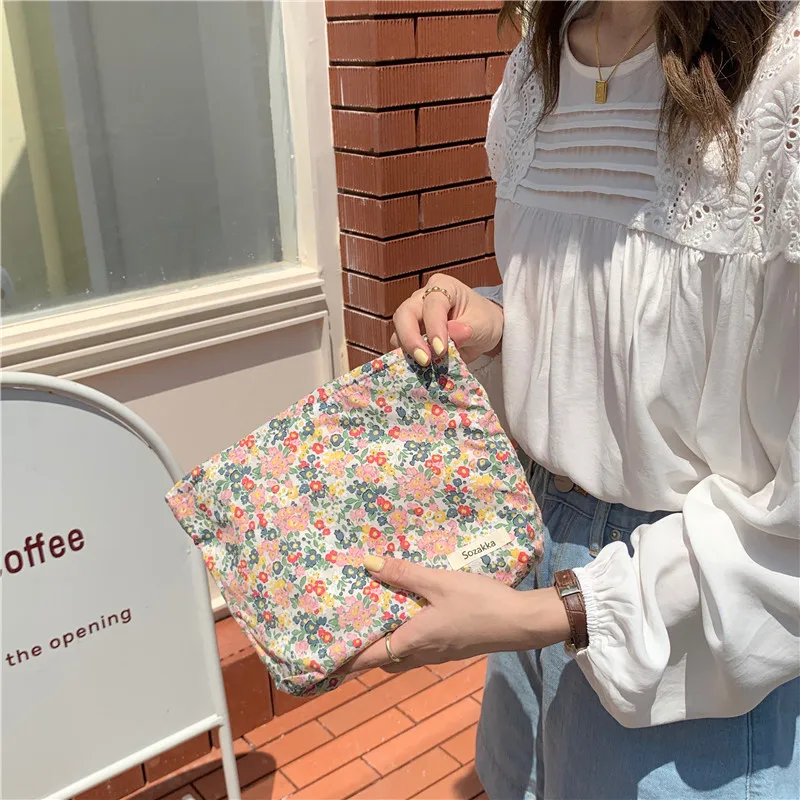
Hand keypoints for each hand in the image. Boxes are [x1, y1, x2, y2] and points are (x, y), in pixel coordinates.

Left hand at [338, 556, 570, 675]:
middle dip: (363, 653)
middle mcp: (422, 653)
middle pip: (384, 660)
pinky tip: (408, 616)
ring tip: (371, 623)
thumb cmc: (479, 602)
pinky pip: (418, 648)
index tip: (324, 663)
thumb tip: (367, 565)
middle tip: (344, 636)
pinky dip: (404, 637)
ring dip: (385, 644)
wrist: (521, 622)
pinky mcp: (452, 647)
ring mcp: (439, 653)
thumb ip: (404, 574)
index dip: (346, 661)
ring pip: (401, 655)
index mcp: (414, 640)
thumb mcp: (439, 582)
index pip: (370, 658)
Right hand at [391, 274, 503, 364]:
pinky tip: (420, 369)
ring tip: (424, 366)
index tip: (441, 350)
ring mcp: (413, 316)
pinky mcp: (409, 335)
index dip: (434, 327)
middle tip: (424, 360)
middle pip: (404, 314)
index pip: (432, 304)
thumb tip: (452, 335)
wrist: (481, 331)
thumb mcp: (483, 325)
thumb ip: (468, 330)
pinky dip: (408, 359)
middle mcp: (421, 298)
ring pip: (398, 332)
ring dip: (407, 351)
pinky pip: (401, 347)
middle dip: (410, 338)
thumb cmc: (483, 320)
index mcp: (443, 286)